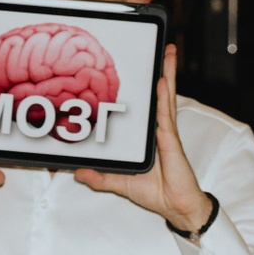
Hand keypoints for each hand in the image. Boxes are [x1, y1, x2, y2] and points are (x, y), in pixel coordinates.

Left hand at [73, 44, 213, 235]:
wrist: (175, 206)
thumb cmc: (156, 193)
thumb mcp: (120, 183)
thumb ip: (100, 177)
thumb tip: (78, 172)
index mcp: (151, 136)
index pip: (150, 106)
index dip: (150, 86)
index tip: (146, 67)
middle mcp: (160, 131)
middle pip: (161, 95)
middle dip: (163, 71)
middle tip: (164, 48)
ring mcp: (167, 134)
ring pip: (166, 99)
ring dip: (168, 75)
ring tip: (168, 54)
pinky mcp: (171, 143)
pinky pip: (166, 117)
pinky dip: (164, 99)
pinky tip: (162, 83)